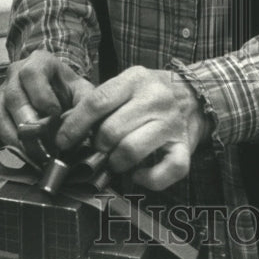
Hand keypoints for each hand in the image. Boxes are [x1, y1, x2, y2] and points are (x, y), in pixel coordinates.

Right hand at [0, 50, 93, 149]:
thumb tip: (69, 131)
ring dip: (11, 137)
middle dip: (27, 125)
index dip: (41, 96)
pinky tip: (2, 147)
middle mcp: (14, 74)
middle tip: (42, 146)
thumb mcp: (84, 93)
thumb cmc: (71, 93)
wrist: (59, 95)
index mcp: (39, 62)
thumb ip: (83, 108)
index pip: (31, 74)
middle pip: (12, 97)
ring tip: (29, 153)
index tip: (55, 116)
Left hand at [55, 66, 210, 190]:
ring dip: (116, 162)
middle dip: (97, 146)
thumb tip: (66, 128)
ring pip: (130, 150)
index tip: (63, 141)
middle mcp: (156, 98)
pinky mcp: (185, 147)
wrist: (195, 97)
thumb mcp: (126, 85)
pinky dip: (147, 179)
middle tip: (97, 149)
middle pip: (110, 130)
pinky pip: (165, 172)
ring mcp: (172, 124)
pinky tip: (138, 173)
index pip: (97, 102)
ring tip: (115, 160)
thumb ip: (100, 102)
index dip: (75, 125)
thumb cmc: (151, 94)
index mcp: (136, 79)